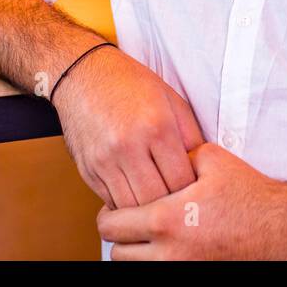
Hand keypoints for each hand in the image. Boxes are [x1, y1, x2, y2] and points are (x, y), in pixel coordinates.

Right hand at [51, 44, 203, 209]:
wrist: (83, 74)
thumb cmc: (130, 84)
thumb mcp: (171, 99)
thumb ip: (191, 136)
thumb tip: (203, 169)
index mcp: (156, 127)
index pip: (181, 180)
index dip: (192, 193)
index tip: (196, 193)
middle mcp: (129, 146)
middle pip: (157, 200)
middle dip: (171, 208)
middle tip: (179, 206)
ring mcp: (104, 161)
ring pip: (132, 208)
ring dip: (147, 212)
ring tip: (159, 207)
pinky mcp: (87, 170)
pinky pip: (111, 202)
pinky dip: (126, 206)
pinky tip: (136, 197)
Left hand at [98, 142, 286, 259]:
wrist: (280, 227)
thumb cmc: (249, 193)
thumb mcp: (211, 158)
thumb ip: (176, 155)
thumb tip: (155, 156)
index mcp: (166, 219)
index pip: (110, 224)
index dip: (109, 212)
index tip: (118, 205)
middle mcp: (169, 252)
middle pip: (117, 253)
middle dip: (120, 235)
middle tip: (131, 220)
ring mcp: (182, 269)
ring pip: (134, 269)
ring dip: (136, 252)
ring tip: (149, 235)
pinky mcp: (194, 275)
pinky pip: (158, 272)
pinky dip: (157, 260)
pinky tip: (170, 244)